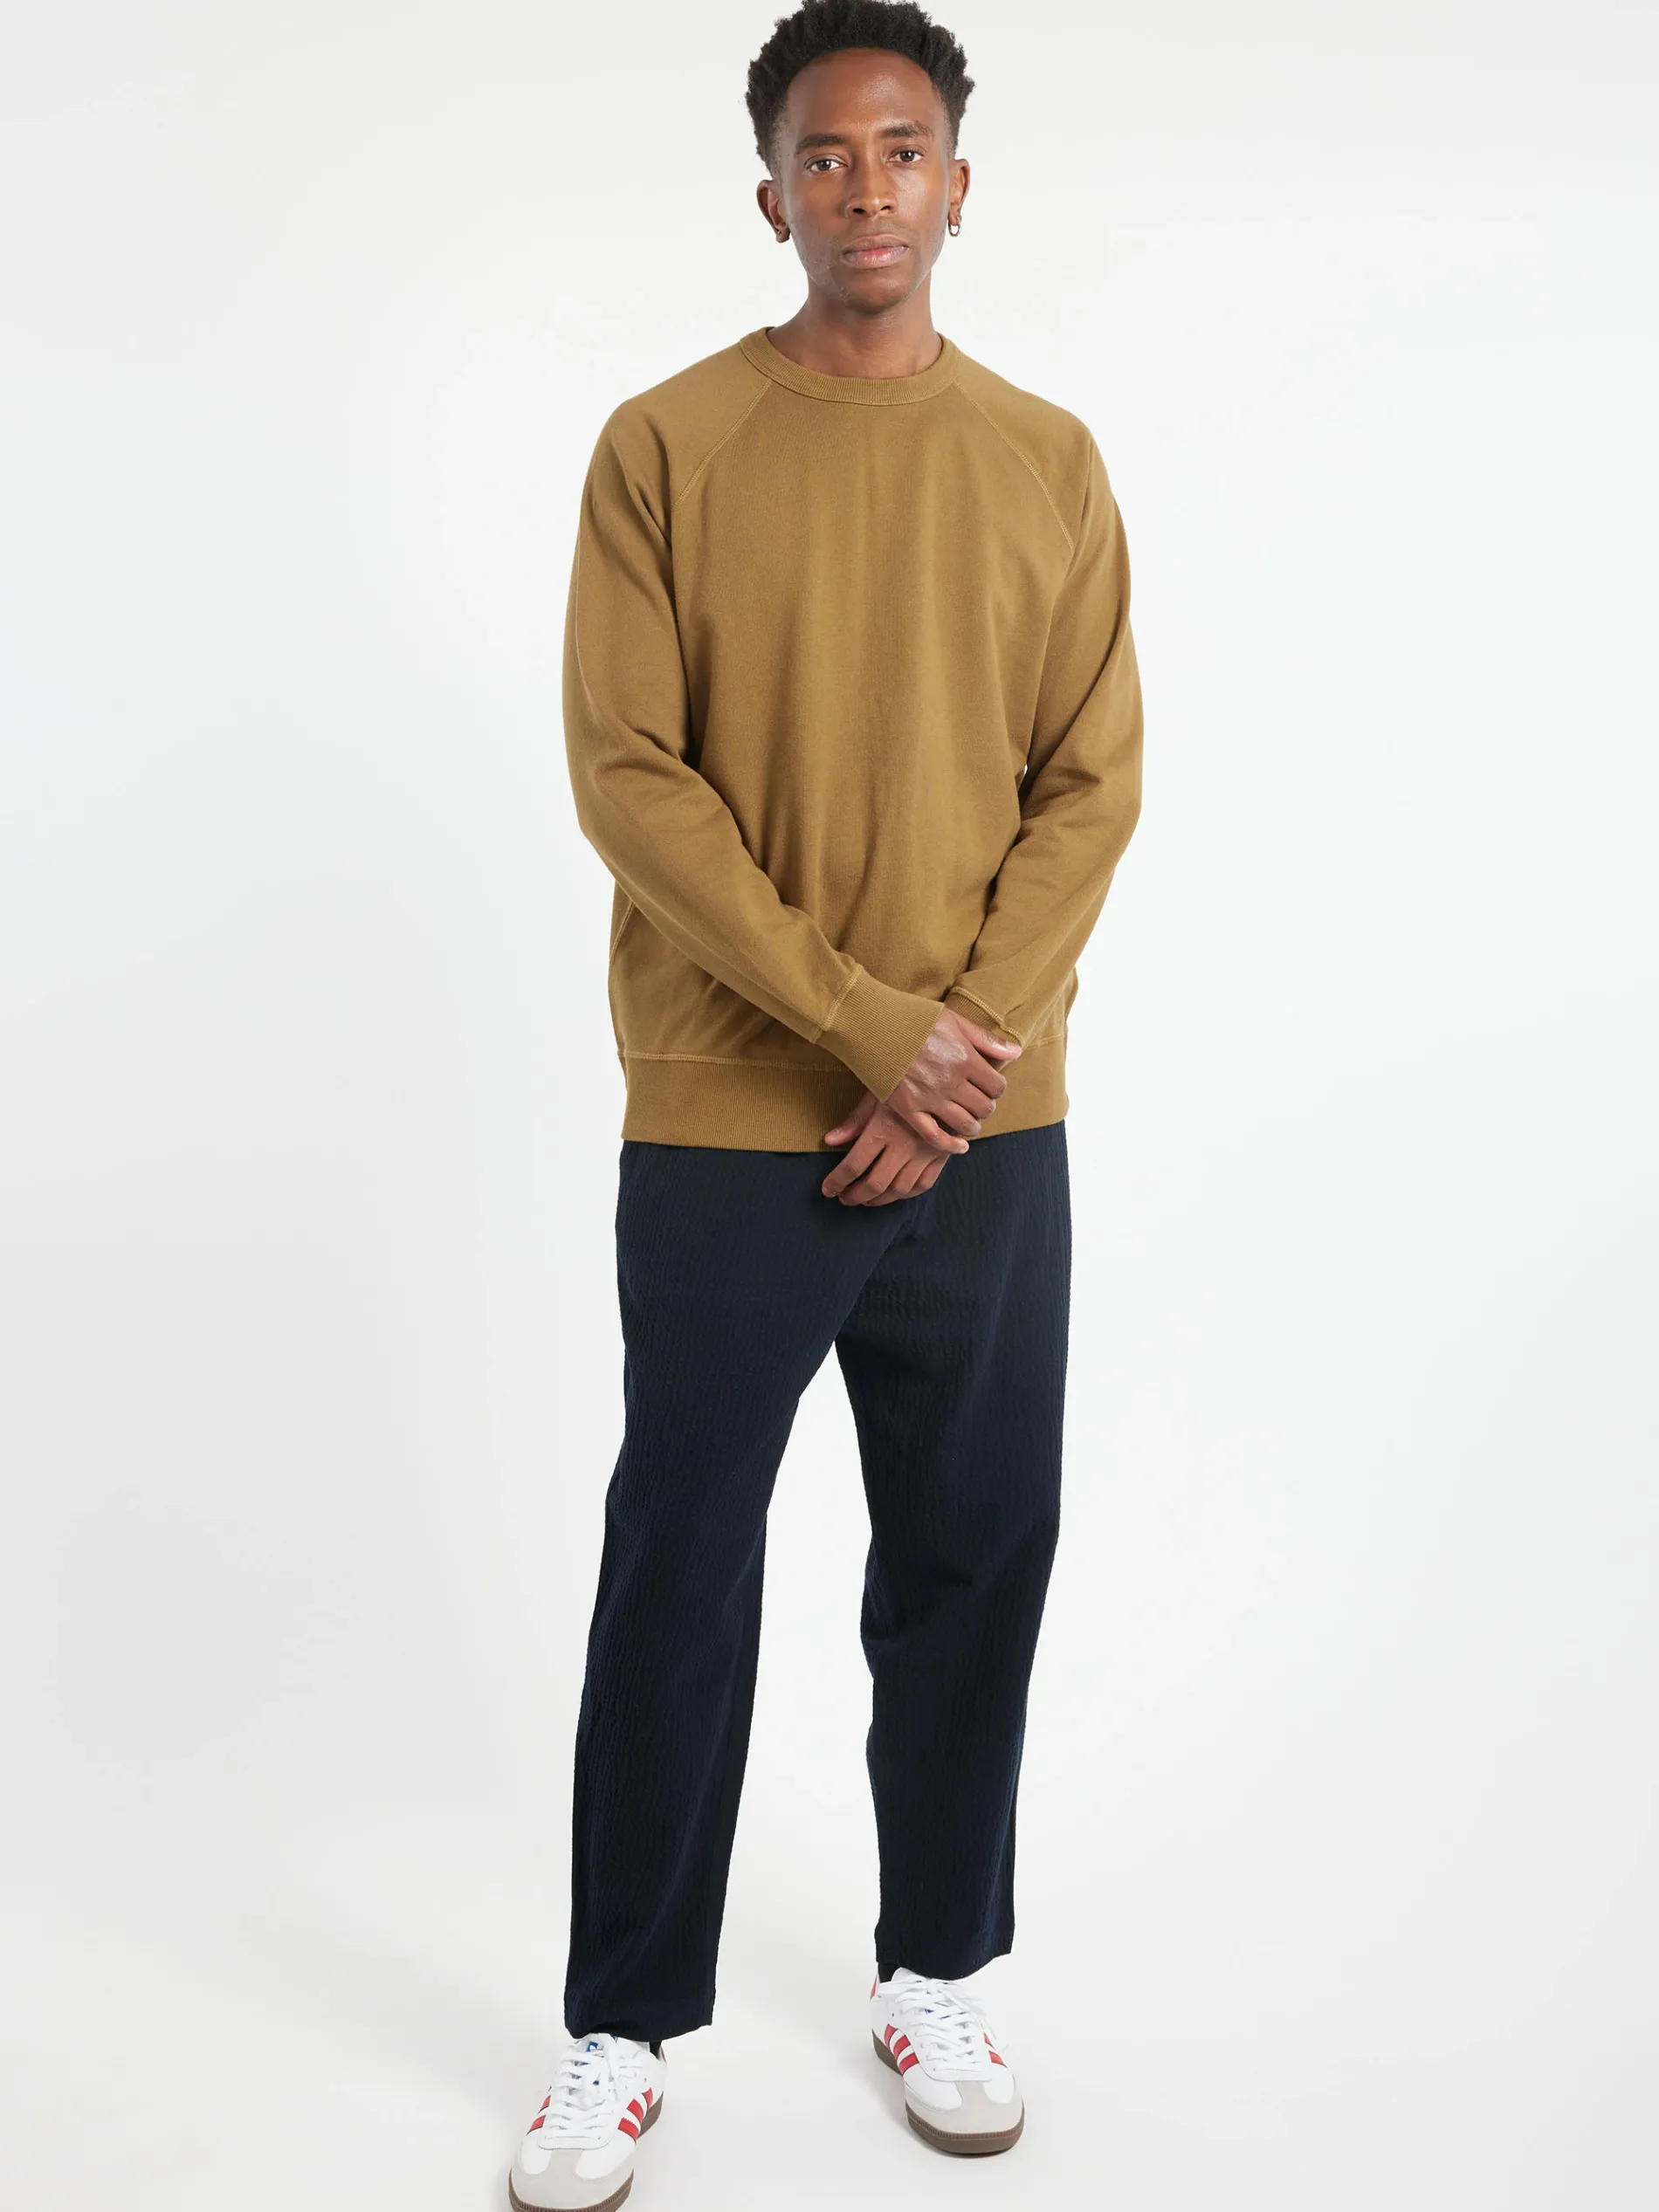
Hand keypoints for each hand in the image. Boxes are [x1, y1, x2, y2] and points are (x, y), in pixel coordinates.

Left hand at [820, 1091, 958, 1204]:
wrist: (946, 1077)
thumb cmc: (905, 1082)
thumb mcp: (876, 1095)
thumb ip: (854, 1121)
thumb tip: (829, 1141)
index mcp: (883, 1128)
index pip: (854, 1165)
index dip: (837, 1181)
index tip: (828, 1189)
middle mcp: (904, 1145)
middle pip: (875, 1183)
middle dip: (855, 1196)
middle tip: (844, 1198)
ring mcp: (925, 1152)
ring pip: (899, 1189)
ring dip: (879, 1200)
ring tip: (866, 1199)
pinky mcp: (941, 1154)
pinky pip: (923, 1185)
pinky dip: (906, 1195)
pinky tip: (894, 1193)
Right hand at [884, 1008, 1021, 1152]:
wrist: (875, 1025)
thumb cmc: (915, 1019)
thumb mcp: (954, 1021)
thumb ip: (985, 1039)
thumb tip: (1015, 1051)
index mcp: (965, 1059)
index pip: (997, 1086)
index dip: (997, 1088)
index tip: (990, 1086)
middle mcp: (951, 1082)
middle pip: (984, 1107)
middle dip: (986, 1106)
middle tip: (979, 1102)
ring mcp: (930, 1098)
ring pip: (964, 1124)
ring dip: (973, 1126)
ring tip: (971, 1122)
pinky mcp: (909, 1109)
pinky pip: (935, 1137)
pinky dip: (950, 1146)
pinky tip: (960, 1146)